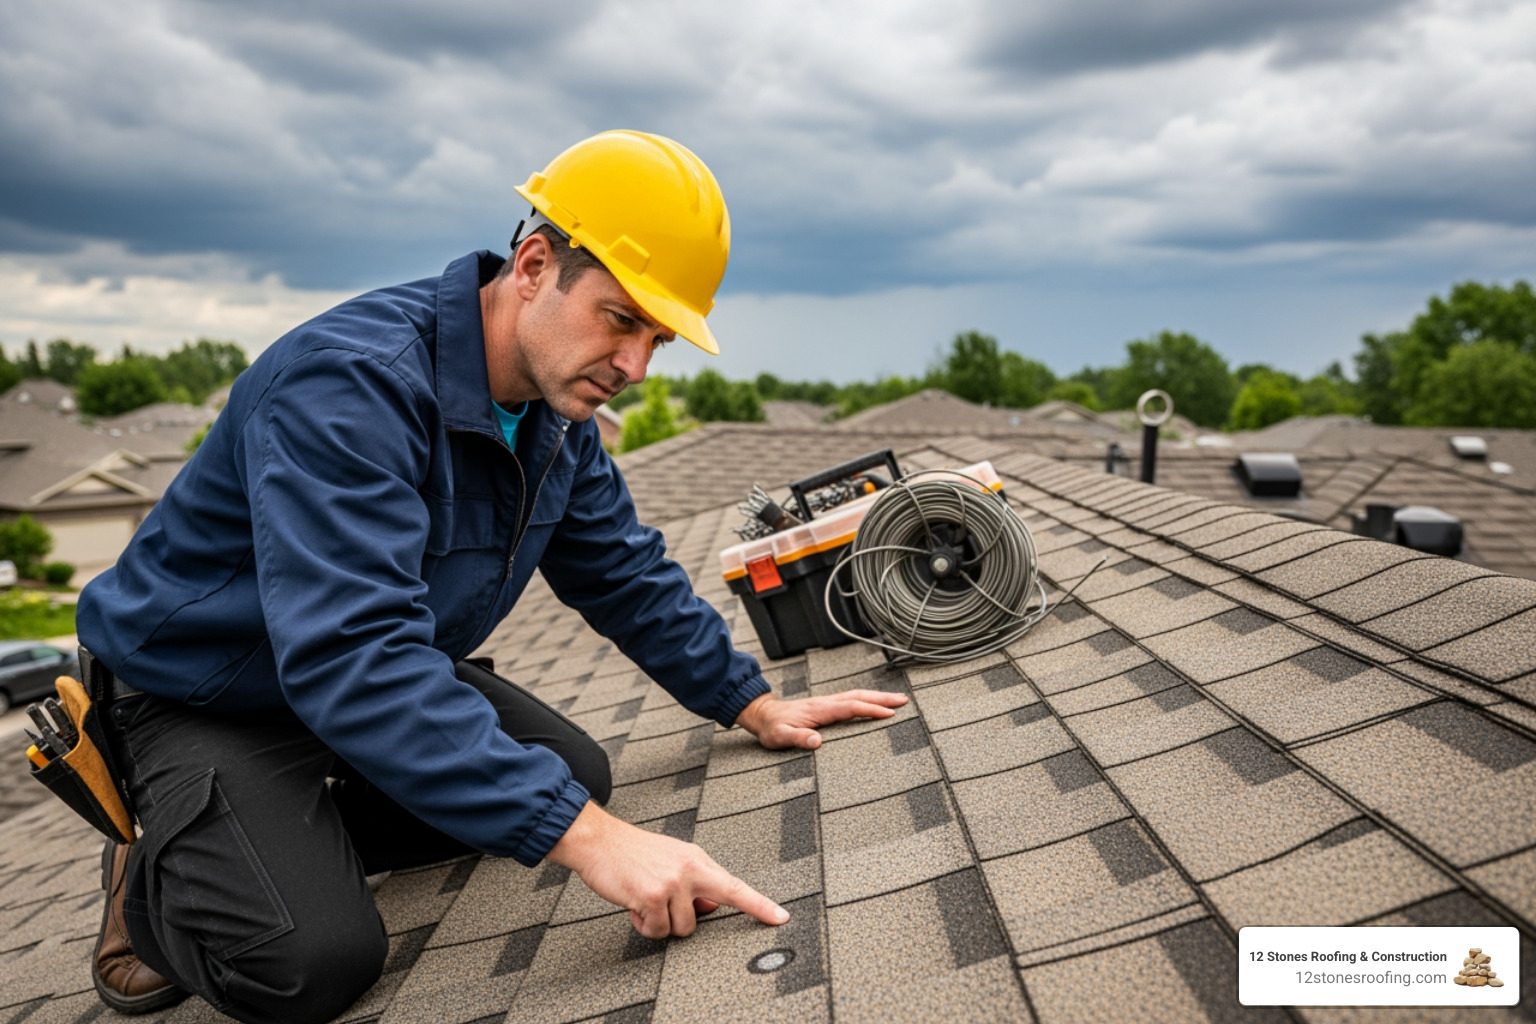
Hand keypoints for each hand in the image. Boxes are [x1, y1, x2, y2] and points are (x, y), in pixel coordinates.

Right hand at [548, 801, 788, 937]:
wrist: (598, 840)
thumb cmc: (632, 852)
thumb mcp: (671, 859)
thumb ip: (694, 881)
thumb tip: (710, 907)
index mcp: (697, 859)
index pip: (736, 886)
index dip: (760, 904)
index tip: (781, 917)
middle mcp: (690, 869)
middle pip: (711, 912)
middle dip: (691, 919)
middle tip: (664, 904)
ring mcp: (672, 883)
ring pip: (681, 928)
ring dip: (660, 923)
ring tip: (644, 901)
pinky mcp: (651, 896)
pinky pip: (657, 930)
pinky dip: (643, 925)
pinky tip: (634, 906)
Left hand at [734, 689, 907, 749]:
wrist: (762, 716)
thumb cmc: (771, 728)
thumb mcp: (780, 737)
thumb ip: (798, 738)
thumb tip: (817, 741)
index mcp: (820, 710)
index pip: (851, 707)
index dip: (871, 709)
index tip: (890, 714)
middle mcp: (826, 703)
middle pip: (859, 696)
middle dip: (882, 698)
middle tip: (904, 700)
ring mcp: (826, 703)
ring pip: (856, 696)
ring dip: (876, 697)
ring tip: (896, 700)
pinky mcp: (825, 707)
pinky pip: (850, 700)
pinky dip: (866, 700)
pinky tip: (872, 704)